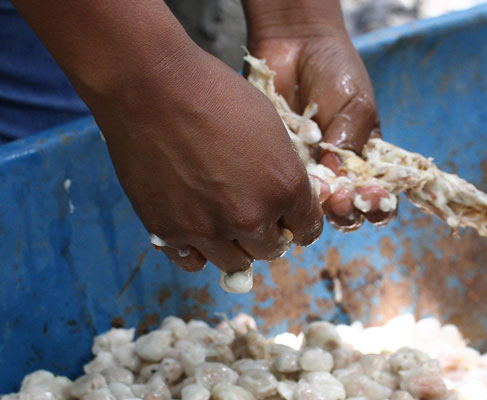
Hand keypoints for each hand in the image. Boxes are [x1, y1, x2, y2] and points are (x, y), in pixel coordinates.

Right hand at [86, 45, 323, 271]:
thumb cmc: (214, 94)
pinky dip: (197, 251)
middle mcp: (252, 217)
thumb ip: (284, 171)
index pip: (307, 230)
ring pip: (235, 264)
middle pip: (271, 251)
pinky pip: (193, 262)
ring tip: (221, 221)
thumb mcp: (271, 127)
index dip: (299, 225)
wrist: (151, 86)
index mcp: (286, 188)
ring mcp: (209, 230)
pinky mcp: (169, 233)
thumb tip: (291, 197)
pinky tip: (194, 228)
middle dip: (267, 235)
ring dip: (234, 247)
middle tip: (251, 215)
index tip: (290, 222)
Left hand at [245, 6, 395, 230]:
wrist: (296, 45)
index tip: (372, 196)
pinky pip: (282, 184)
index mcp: (363, 162)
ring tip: (321, 195)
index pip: (377, 198)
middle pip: (345, 212)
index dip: (378, 205)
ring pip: (312, 207)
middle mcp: (335, 172)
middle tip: (341, 200)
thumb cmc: (337, 73)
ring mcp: (305, 170)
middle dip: (347, 212)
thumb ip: (351, 141)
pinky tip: (291, 177)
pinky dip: (288, 187)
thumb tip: (336, 180)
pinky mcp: (277, 163)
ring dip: (318, 209)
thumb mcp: (357, 105)